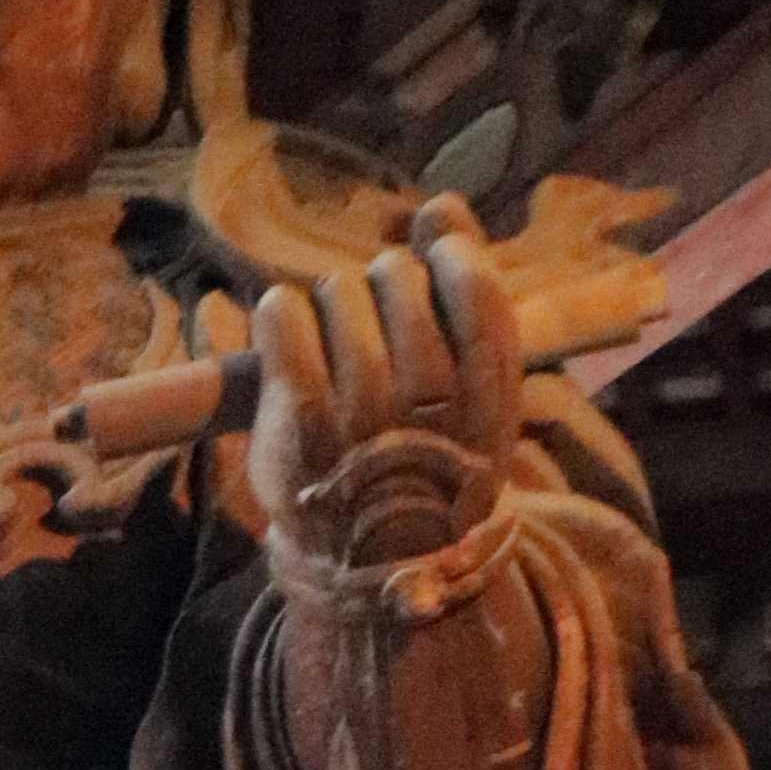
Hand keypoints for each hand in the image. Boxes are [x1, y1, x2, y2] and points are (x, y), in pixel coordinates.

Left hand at [238, 199, 510, 569]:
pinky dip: (280, 315)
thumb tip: (442, 204)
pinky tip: (288, 341)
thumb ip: (465, 293)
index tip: (430, 272)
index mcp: (489, 394)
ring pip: (340, 292)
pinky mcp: (300, 417)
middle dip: (378, 288)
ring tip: (332, 351)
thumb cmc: (427, 464)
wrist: (376, 565)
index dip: (446, 256)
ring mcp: (365, 411)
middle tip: (370, 332)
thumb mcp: (474, 394)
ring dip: (330, 307)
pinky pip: (285, 313)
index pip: (474, 284)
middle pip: (397, 278)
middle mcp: (431, 399)